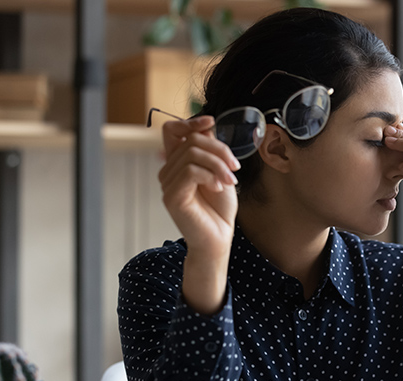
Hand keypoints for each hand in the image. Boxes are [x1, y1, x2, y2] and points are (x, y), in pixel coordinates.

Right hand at [158, 116, 239, 259]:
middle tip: (234, 168)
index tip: (210, 121)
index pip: (172, 130)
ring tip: (229, 181)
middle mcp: (168, 171)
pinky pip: (191, 172)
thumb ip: (211, 150)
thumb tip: (206, 125)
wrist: (219, 237)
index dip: (190, 122)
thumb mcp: (219, 171)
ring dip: (218, 165)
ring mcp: (167, 183)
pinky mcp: (171, 196)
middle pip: (191, 140)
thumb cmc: (219, 208)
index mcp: (178, 162)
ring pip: (193, 154)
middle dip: (219, 150)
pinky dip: (210, 176)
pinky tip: (218, 188)